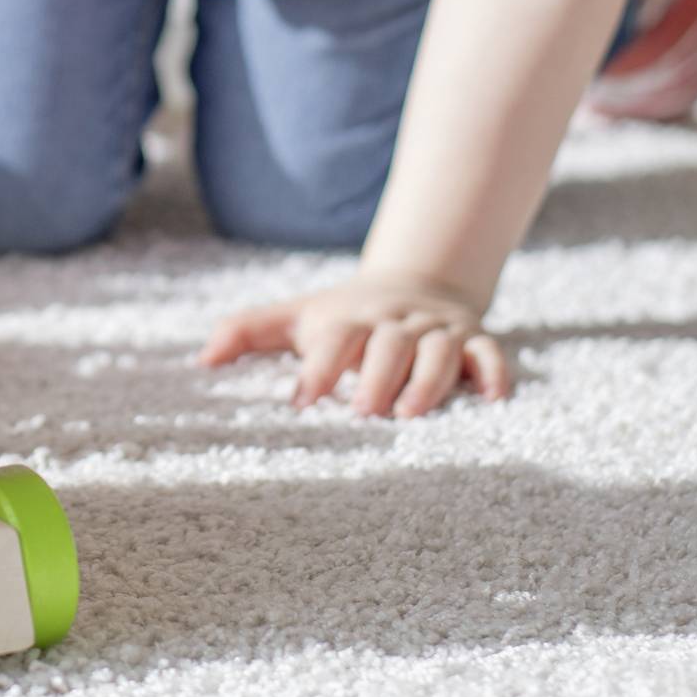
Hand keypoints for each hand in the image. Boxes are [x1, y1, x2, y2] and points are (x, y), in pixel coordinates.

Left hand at [198, 271, 510, 415]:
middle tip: (364, 411)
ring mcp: (439, 331)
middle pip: (389, 343)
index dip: (320, 366)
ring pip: (440, 350)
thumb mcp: (299, 317)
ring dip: (428, 380)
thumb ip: (249, 331)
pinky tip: (493, 401)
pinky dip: (494, 374)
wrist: (419, 282)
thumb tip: (202, 359)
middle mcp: (397, 323)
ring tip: (413, 414)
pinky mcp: (476, 341)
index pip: (335, 338)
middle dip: (378, 374)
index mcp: (352, 319)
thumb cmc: (347, 317)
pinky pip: (491, 355)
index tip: (302, 398)